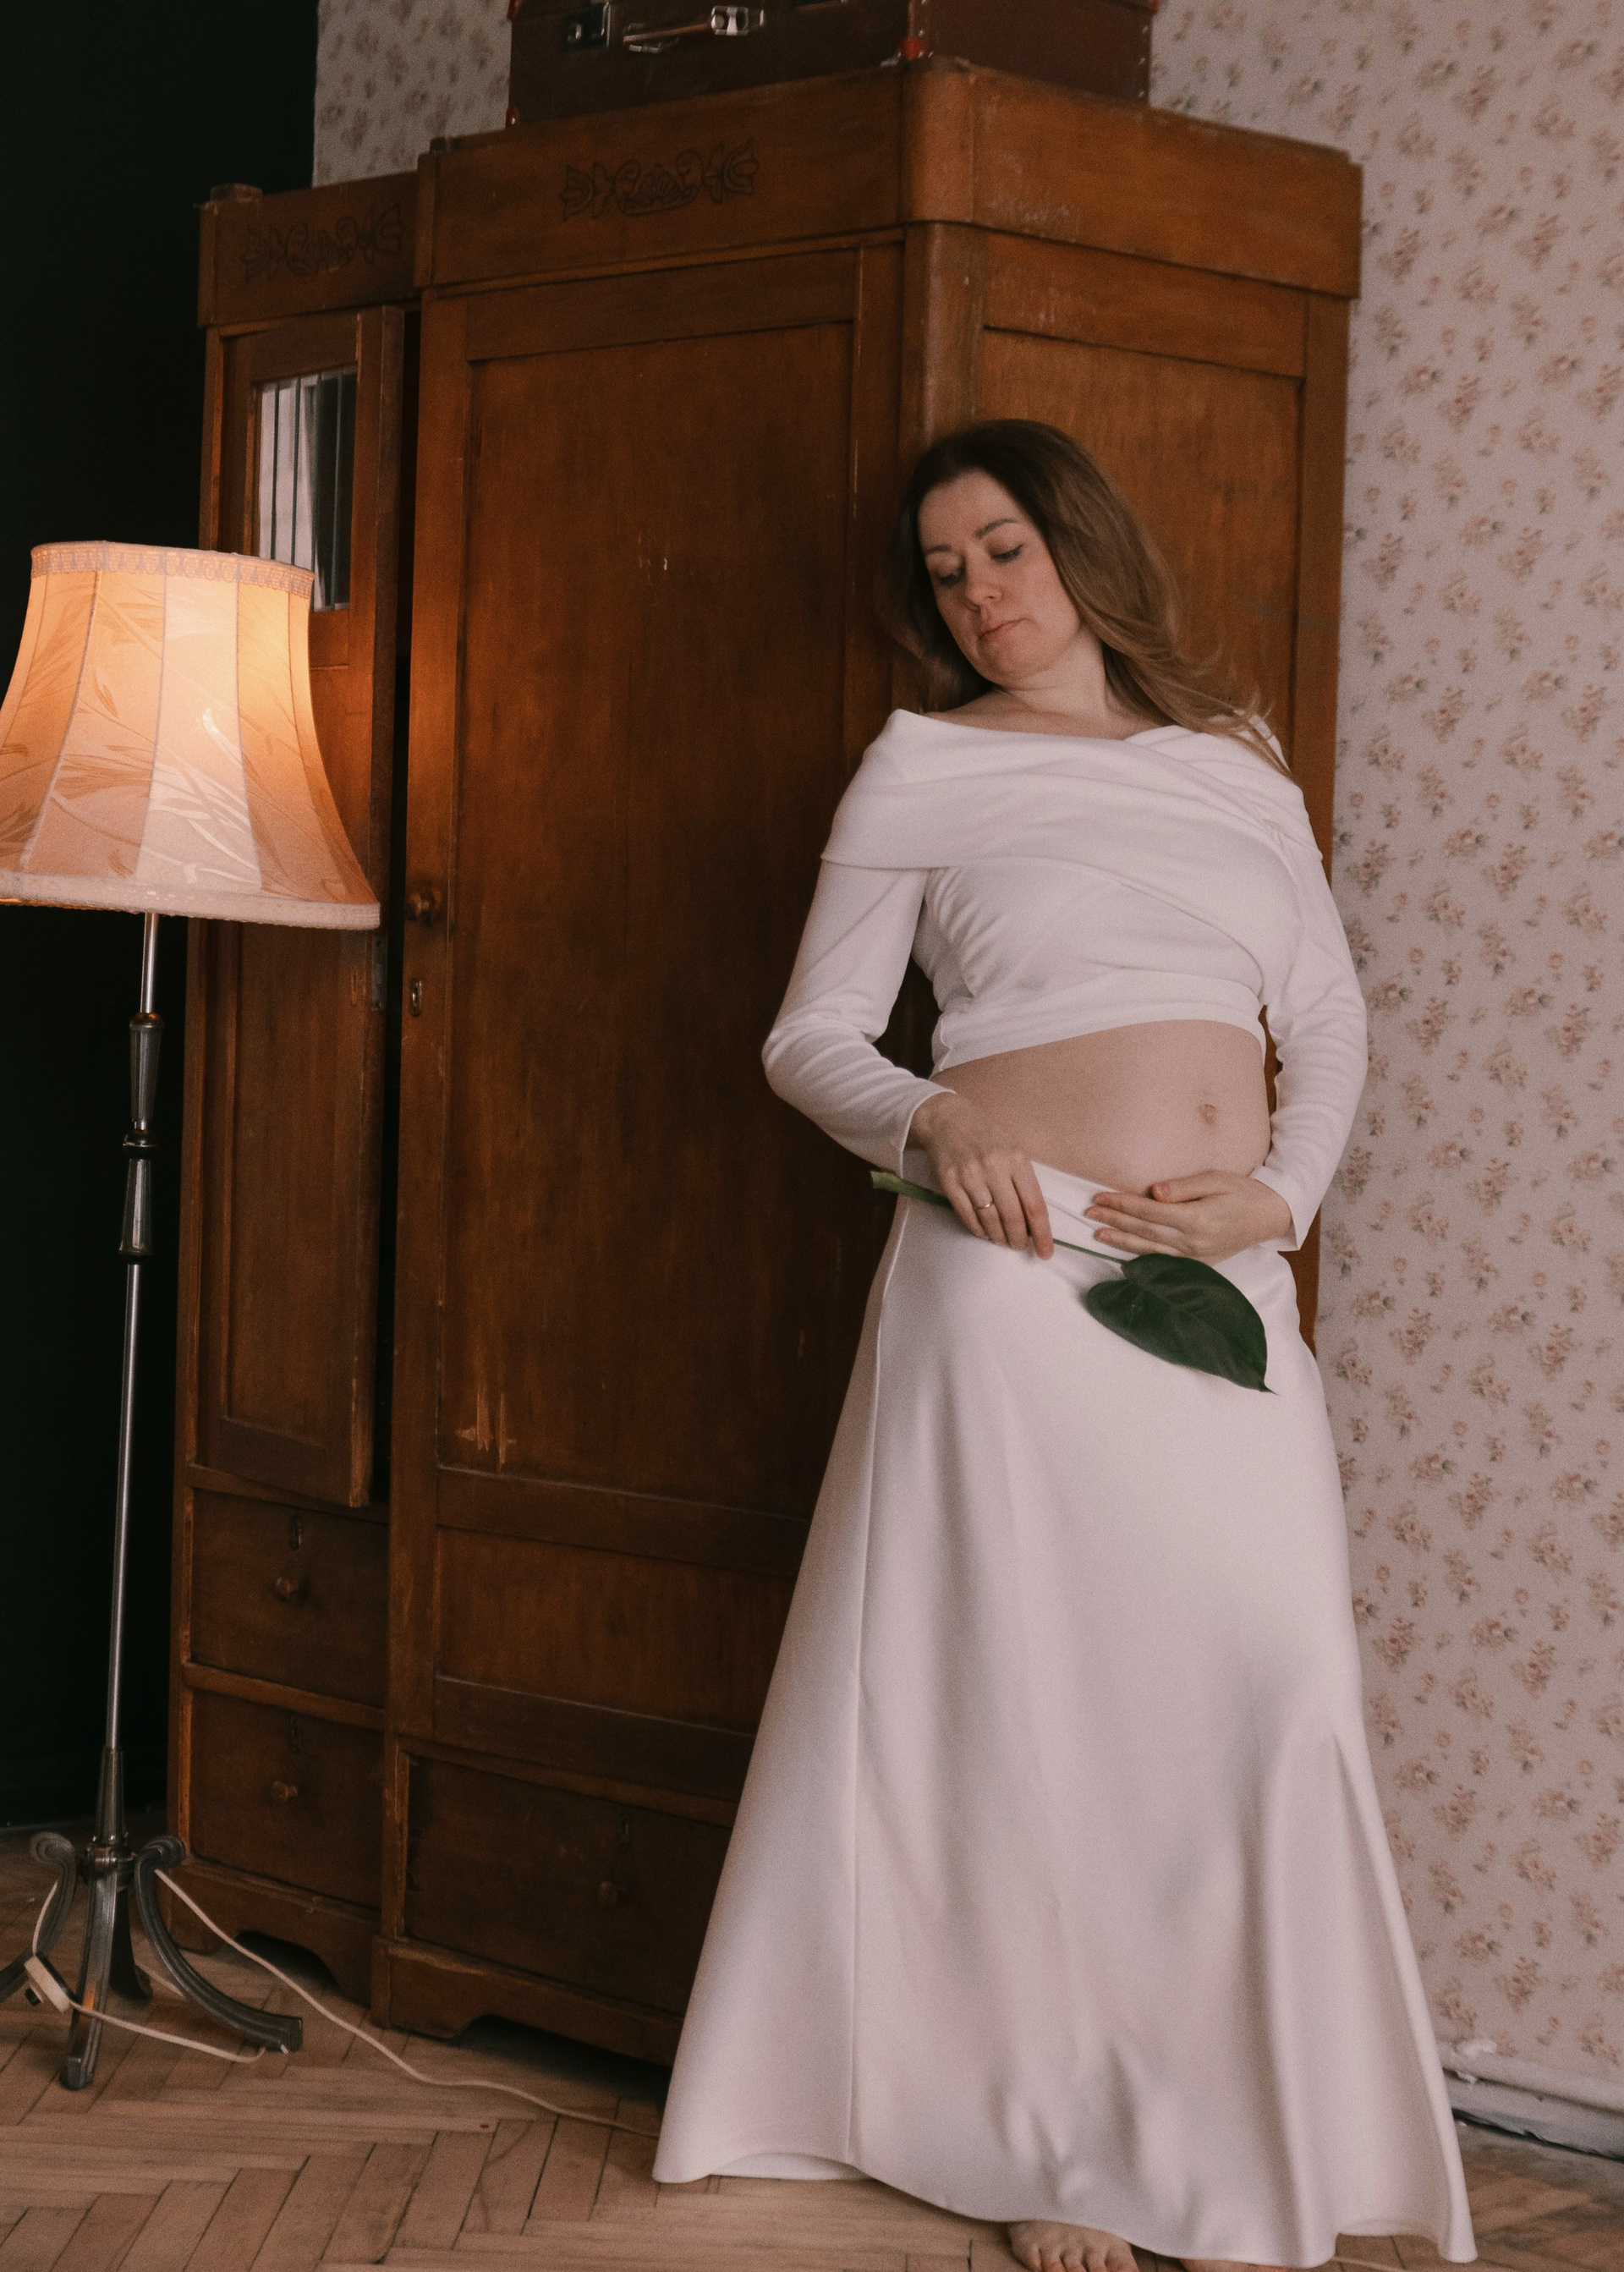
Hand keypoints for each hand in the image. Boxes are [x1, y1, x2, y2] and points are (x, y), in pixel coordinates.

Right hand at [909, 1091, 1055, 1257]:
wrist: (947, 1118)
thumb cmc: (985, 1135)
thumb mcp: (1012, 1148)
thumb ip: (1023, 1179)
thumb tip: (1033, 1218)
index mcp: (1016, 1159)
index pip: (1034, 1206)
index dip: (1043, 1234)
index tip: (1045, 1252)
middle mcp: (994, 1167)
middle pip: (1013, 1217)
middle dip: (1019, 1239)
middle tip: (1019, 1246)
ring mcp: (970, 1175)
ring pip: (990, 1220)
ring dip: (999, 1237)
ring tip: (1003, 1240)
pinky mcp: (949, 1182)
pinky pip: (967, 1216)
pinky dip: (978, 1229)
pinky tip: (985, 1231)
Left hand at [1083, 1170, 1293, 1262]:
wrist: (1271, 1216)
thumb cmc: (1243, 1192)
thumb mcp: (1216, 1179)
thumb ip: (1183, 1187)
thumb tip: (1154, 1192)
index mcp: (1196, 1219)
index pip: (1149, 1211)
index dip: (1122, 1204)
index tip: (1099, 1196)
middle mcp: (1193, 1243)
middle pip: (1144, 1231)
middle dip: (1114, 1220)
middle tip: (1088, 1212)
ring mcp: (1195, 1257)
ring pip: (1150, 1250)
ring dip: (1121, 1241)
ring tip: (1097, 1233)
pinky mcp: (1199, 1264)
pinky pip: (1164, 1262)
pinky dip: (1142, 1258)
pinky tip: (1124, 1255)